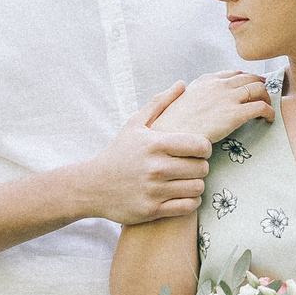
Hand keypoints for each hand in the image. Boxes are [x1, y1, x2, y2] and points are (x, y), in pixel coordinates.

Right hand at [80, 82, 214, 225]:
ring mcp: (154, 191)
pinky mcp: (152, 210)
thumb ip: (160, 103)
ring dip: (195, 184)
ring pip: (198, 188)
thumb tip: (181, 83)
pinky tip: (181, 194)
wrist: (92, 186)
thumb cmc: (118, 153)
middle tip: (190, 166)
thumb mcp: (134, 124)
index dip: (204, 148)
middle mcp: (156, 168)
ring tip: (186, 180)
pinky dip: (190, 201)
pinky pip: (188, 206)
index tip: (195, 150)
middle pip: (202, 168)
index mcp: (155, 144)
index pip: (201, 145)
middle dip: (200, 166)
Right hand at [154, 69, 275, 143]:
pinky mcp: (235, 114)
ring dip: (266, 97)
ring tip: (267, 106)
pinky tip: (269, 119)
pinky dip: (269, 112)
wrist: (171, 134)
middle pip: (250, 78)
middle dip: (260, 85)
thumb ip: (193, 92)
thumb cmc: (172, 122)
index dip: (247, 78)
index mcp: (206, 80)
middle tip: (264, 94)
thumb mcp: (181, 99)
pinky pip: (261, 108)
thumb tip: (191, 90)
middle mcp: (219, 85)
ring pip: (259, 89)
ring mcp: (228, 98)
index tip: (252, 84)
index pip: (234, 73)